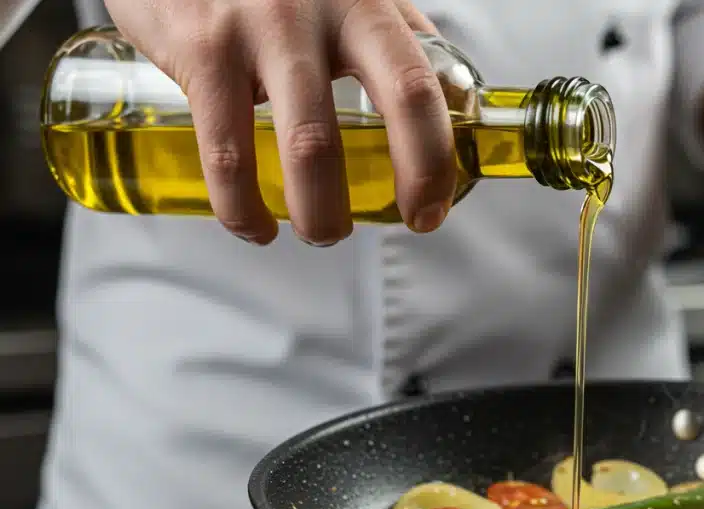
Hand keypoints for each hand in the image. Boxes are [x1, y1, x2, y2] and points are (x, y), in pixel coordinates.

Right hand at [103, 0, 456, 244]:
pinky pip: (226, 151)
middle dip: (390, 190)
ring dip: (316, 211)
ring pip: (304, 147)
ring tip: (318, 231)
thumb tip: (440, 101)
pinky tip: (253, 223)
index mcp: (367, 5)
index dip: (432, 161)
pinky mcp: (202, 47)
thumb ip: (390, 36)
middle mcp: (320, 12)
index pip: (420, 89)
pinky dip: (241, 207)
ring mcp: (259, 28)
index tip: (429, 208)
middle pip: (378, 115)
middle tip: (378, 224)